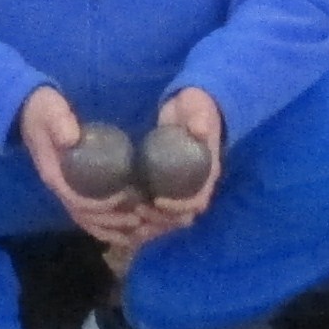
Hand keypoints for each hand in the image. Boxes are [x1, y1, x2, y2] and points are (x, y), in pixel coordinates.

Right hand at [16, 84, 150, 251]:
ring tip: (137, 228)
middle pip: (84, 216)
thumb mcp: (50, 110)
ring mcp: (65, 189)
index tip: (124, 196)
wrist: (31, 111)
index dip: (100, 204)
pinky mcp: (73, 187)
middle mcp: (59, 187)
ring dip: (111, 228)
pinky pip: (88, 214)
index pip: (76, 200)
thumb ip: (60, 122)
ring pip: (86, 220)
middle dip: (111, 221)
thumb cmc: (44, 110)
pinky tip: (125, 229)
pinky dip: (106, 225)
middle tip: (139, 218)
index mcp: (53, 174)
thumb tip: (71, 139)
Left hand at [135, 87, 225, 240]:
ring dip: (149, 222)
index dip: (180, 207)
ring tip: (127, 215)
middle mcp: (195, 186)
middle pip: (181, 217)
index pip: (197, 201)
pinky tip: (122, 212)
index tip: (158, 201)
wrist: (189, 106)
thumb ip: (201, 120)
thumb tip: (199, 131)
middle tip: (137, 211)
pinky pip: (155, 206)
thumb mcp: (200, 109)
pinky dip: (141, 214)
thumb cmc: (197, 107)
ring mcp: (179, 187)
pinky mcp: (164, 184)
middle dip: (160, 220)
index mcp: (207, 174)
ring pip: (167, 218)